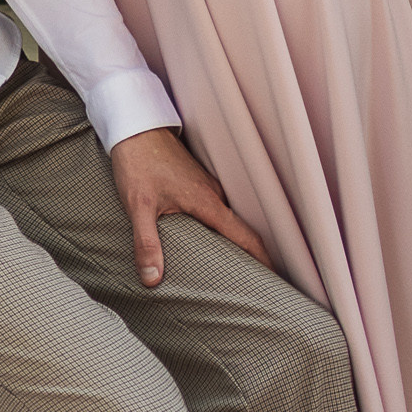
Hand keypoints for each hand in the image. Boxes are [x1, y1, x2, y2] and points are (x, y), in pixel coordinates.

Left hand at [110, 127, 269, 289]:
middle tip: (255, 284)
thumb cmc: (138, 163)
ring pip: (226, 221)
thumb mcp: (138, 206)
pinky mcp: (196, 184)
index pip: (246, 236)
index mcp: (207, 202)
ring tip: (232, 270)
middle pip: (241, 231)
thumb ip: (147, 243)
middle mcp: (214, 195)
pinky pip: (214, 212)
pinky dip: (217, 230)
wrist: (136, 128)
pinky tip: (206, 241)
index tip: (275, 279)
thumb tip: (152, 279)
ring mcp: (207, 188)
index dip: (264, 259)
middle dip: (251, 258)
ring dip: (232, 243)